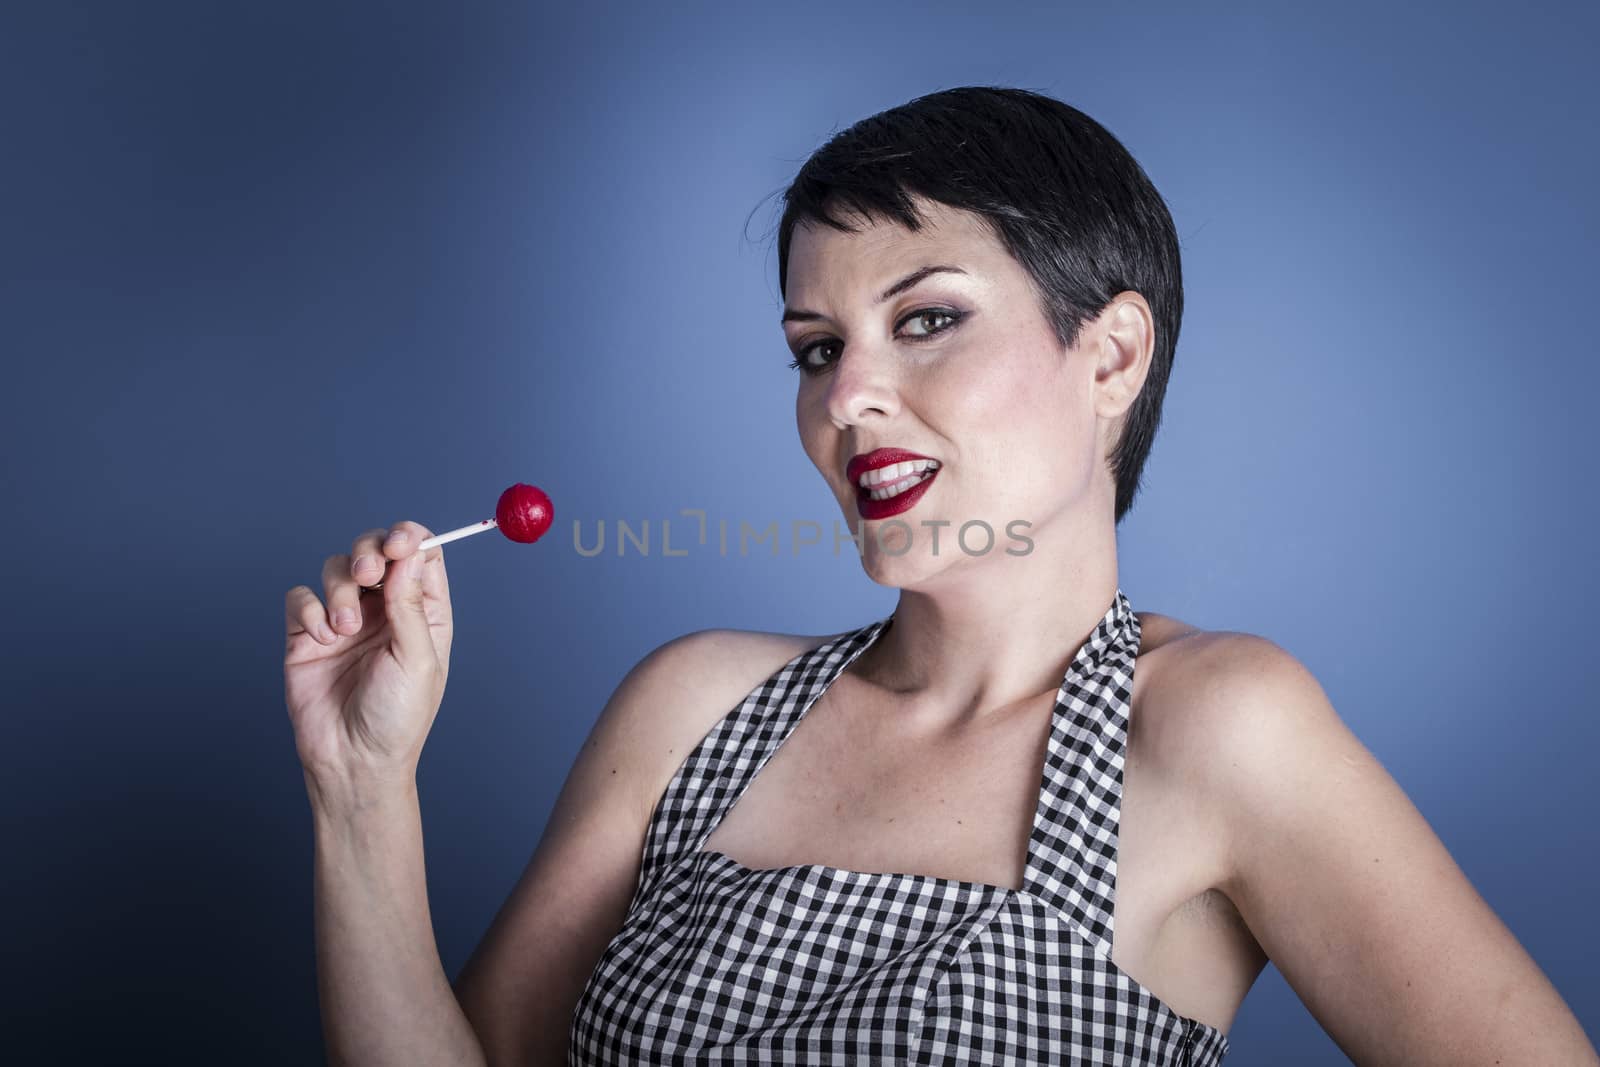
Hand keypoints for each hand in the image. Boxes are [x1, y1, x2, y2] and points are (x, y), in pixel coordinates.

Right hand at [283, 521, 454, 793]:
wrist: (351, 761)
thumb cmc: (397, 719)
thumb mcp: (417, 659)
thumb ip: (411, 604)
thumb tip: (412, 552)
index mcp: (423, 611)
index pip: (420, 554)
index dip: (408, 538)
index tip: (397, 544)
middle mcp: (386, 609)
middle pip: (376, 550)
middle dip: (369, 551)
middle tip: (366, 574)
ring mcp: (346, 619)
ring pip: (337, 568)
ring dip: (340, 592)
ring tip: (344, 631)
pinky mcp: (307, 634)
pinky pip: (301, 596)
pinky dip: (310, 610)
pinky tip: (322, 640)